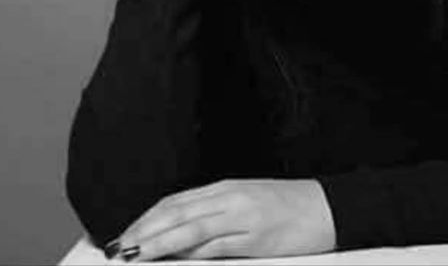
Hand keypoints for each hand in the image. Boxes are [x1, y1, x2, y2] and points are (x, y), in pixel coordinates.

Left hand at [113, 178, 336, 260]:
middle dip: (144, 230)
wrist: (329, 207)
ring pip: (191, 228)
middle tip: (118, 248)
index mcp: (228, 188)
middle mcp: (231, 198)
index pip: (177, 201)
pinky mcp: (257, 237)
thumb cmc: (290, 207)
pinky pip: (217, 245)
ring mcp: (244, 216)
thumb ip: (217, 215)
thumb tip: (182, 235)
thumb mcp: (250, 203)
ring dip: (159, 242)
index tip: (125, 233)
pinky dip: (192, 253)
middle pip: (178, 212)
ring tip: (135, 255)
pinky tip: (175, 260)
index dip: (147, 217)